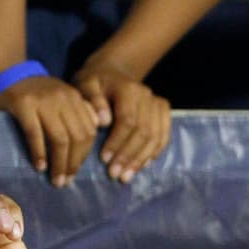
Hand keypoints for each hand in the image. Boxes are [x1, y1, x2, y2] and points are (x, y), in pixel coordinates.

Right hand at [0, 74, 99, 186]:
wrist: (6, 74)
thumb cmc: (34, 93)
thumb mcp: (61, 98)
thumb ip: (77, 113)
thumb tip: (91, 138)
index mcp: (74, 98)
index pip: (88, 131)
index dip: (84, 155)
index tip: (75, 172)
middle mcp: (62, 98)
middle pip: (76, 137)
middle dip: (73, 163)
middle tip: (65, 181)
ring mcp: (43, 101)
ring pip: (60, 138)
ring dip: (59, 163)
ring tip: (55, 179)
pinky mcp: (23, 105)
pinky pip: (35, 134)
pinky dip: (39, 153)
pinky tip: (39, 166)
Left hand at [74, 60, 170, 182]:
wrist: (112, 72)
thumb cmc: (93, 83)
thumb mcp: (84, 85)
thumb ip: (91, 99)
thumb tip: (104, 121)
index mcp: (128, 89)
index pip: (127, 120)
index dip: (117, 142)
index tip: (104, 159)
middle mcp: (147, 95)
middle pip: (143, 130)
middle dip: (128, 155)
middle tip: (114, 174)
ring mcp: (157, 102)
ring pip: (155, 136)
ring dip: (141, 159)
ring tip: (126, 176)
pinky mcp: (163, 111)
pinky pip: (164, 135)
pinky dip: (154, 152)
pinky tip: (142, 166)